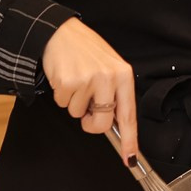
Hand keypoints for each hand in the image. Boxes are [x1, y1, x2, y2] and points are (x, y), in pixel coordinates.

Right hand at [41, 18, 138, 163]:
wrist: (60, 31)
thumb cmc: (85, 51)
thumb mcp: (108, 67)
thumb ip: (114, 93)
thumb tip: (114, 124)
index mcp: (123, 75)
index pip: (128, 115)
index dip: (130, 140)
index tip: (130, 159)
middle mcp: (109, 78)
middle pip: (102, 124)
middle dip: (91, 124)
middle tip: (87, 111)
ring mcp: (88, 80)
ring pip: (78, 113)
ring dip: (73, 102)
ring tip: (75, 80)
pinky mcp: (68, 82)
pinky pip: (63, 104)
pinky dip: (61, 95)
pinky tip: (64, 77)